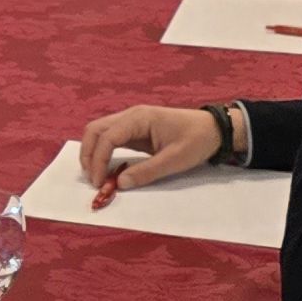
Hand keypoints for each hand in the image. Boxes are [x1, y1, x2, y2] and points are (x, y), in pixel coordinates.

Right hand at [75, 104, 219, 203]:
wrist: (213, 129)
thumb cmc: (196, 140)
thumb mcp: (174, 160)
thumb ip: (146, 172)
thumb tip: (119, 184)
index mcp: (139, 118)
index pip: (107, 137)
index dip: (98, 160)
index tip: (98, 182)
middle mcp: (131, 116)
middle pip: (95, 130)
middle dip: (88, 154)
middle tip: (92, 180)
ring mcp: (132, 122)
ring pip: (100, 133)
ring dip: (93, 152)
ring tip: (97, 176)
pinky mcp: (135, 131)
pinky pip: (111, 138)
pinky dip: (103, 152)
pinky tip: (106, 168)